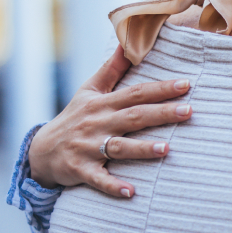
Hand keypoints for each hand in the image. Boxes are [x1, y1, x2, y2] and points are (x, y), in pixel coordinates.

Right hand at [28, 46, 192, 197]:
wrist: (42, 151)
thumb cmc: (74, 117)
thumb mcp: (89, 90)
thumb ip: (112, 68)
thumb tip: (127, 40)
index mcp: (102, 103)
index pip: (136, 93)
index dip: (160, 88)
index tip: (186, 84)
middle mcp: (97, 123)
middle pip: (133, 117)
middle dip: (161, 113)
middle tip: (189, 111)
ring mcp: (88, 148)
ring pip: (118, 147)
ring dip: (142, 149)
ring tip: (166, 149)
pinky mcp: (81, 170)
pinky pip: (99, 179)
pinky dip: (113, 186)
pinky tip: (131, 192)